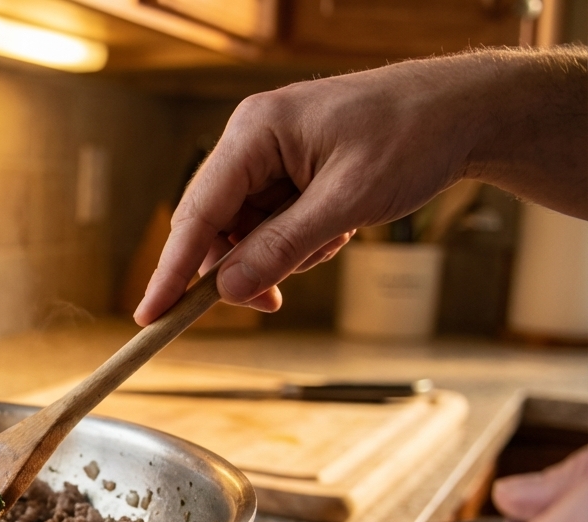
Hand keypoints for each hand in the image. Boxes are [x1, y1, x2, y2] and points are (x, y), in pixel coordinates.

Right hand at [133, 48, 587, 325]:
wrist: (465, 112)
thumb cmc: (412, 137)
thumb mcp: (347, 201)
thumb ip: (281, 247)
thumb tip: (226, 289)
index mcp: (255, 132)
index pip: (197, 213)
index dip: (171, 269)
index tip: (150, 315)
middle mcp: (252, 141)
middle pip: (216, 227)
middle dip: (243, 268)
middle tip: (274, 302)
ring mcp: (269, 157)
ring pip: (245, 233)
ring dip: (281, 255)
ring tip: (334, 239)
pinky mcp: (289, 173)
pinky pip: (271, 226)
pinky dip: (299, 243)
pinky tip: (337, 230)